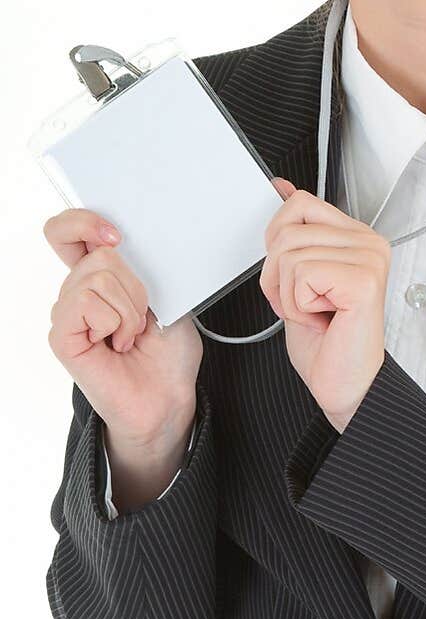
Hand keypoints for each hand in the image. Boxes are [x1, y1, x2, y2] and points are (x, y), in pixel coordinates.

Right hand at [44, 206, 201, 447]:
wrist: (169, 398)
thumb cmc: (168, 354)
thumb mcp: (169, 296)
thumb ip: (143, 265)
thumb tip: (121, 242)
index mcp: (99, 276)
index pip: (68, 231)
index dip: (84, 220)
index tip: (118, 233)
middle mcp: (78, 291)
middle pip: (96, 251)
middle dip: (135, 282)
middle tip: (144, 315)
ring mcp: (68, 313)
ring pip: (96, 276)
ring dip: (130, 307)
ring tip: (132, 334)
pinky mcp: (63, 336)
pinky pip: (86, 303)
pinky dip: (115, 321)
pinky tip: (117, 343)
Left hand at [261, 177, 389, 431]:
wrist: (345, 386)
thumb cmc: (326, 342)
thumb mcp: (297, 276)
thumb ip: (293, 231)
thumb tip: (280, 187)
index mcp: (356, 237)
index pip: (299, 204)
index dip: (278, 242)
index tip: (293, 276)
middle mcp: (369, 243)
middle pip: (287, 229)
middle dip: (278, 274)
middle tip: (305, 304)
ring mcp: (369, 259)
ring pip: (289, 253)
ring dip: (288, 293)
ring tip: (315, 313)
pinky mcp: (364, 280)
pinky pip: (301, 274)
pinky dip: (297, 305)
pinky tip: (322, 318)